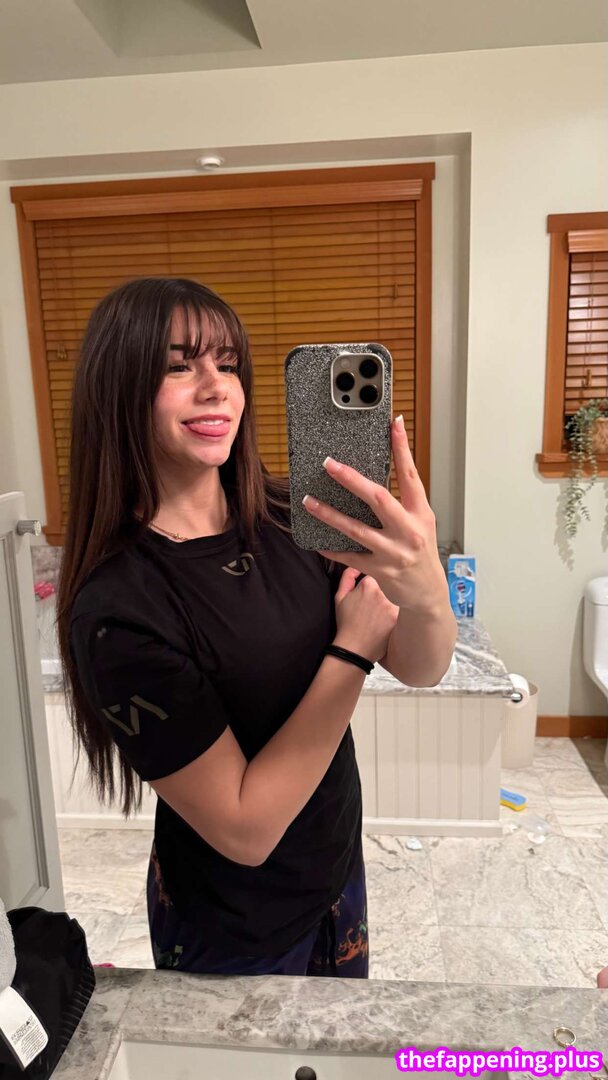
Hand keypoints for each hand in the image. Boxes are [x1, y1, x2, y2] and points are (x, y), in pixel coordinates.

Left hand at [303, 416, 446, 613]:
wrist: (428, 593)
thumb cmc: (420, 551)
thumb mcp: (420, 522)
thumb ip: (402, 501)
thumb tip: (372, 476)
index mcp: (420, 512)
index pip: (411, 474)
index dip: (402, 447)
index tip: (394, 423)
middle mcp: (409, 530)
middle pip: (378, 498)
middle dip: (352, 479)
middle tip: (330, 464)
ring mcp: (393, 552)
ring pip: (356, 529)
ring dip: (329, 514)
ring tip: (308, 500)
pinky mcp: (379, 570)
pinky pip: (348, 556)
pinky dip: (331, 547)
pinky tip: (316, 539)